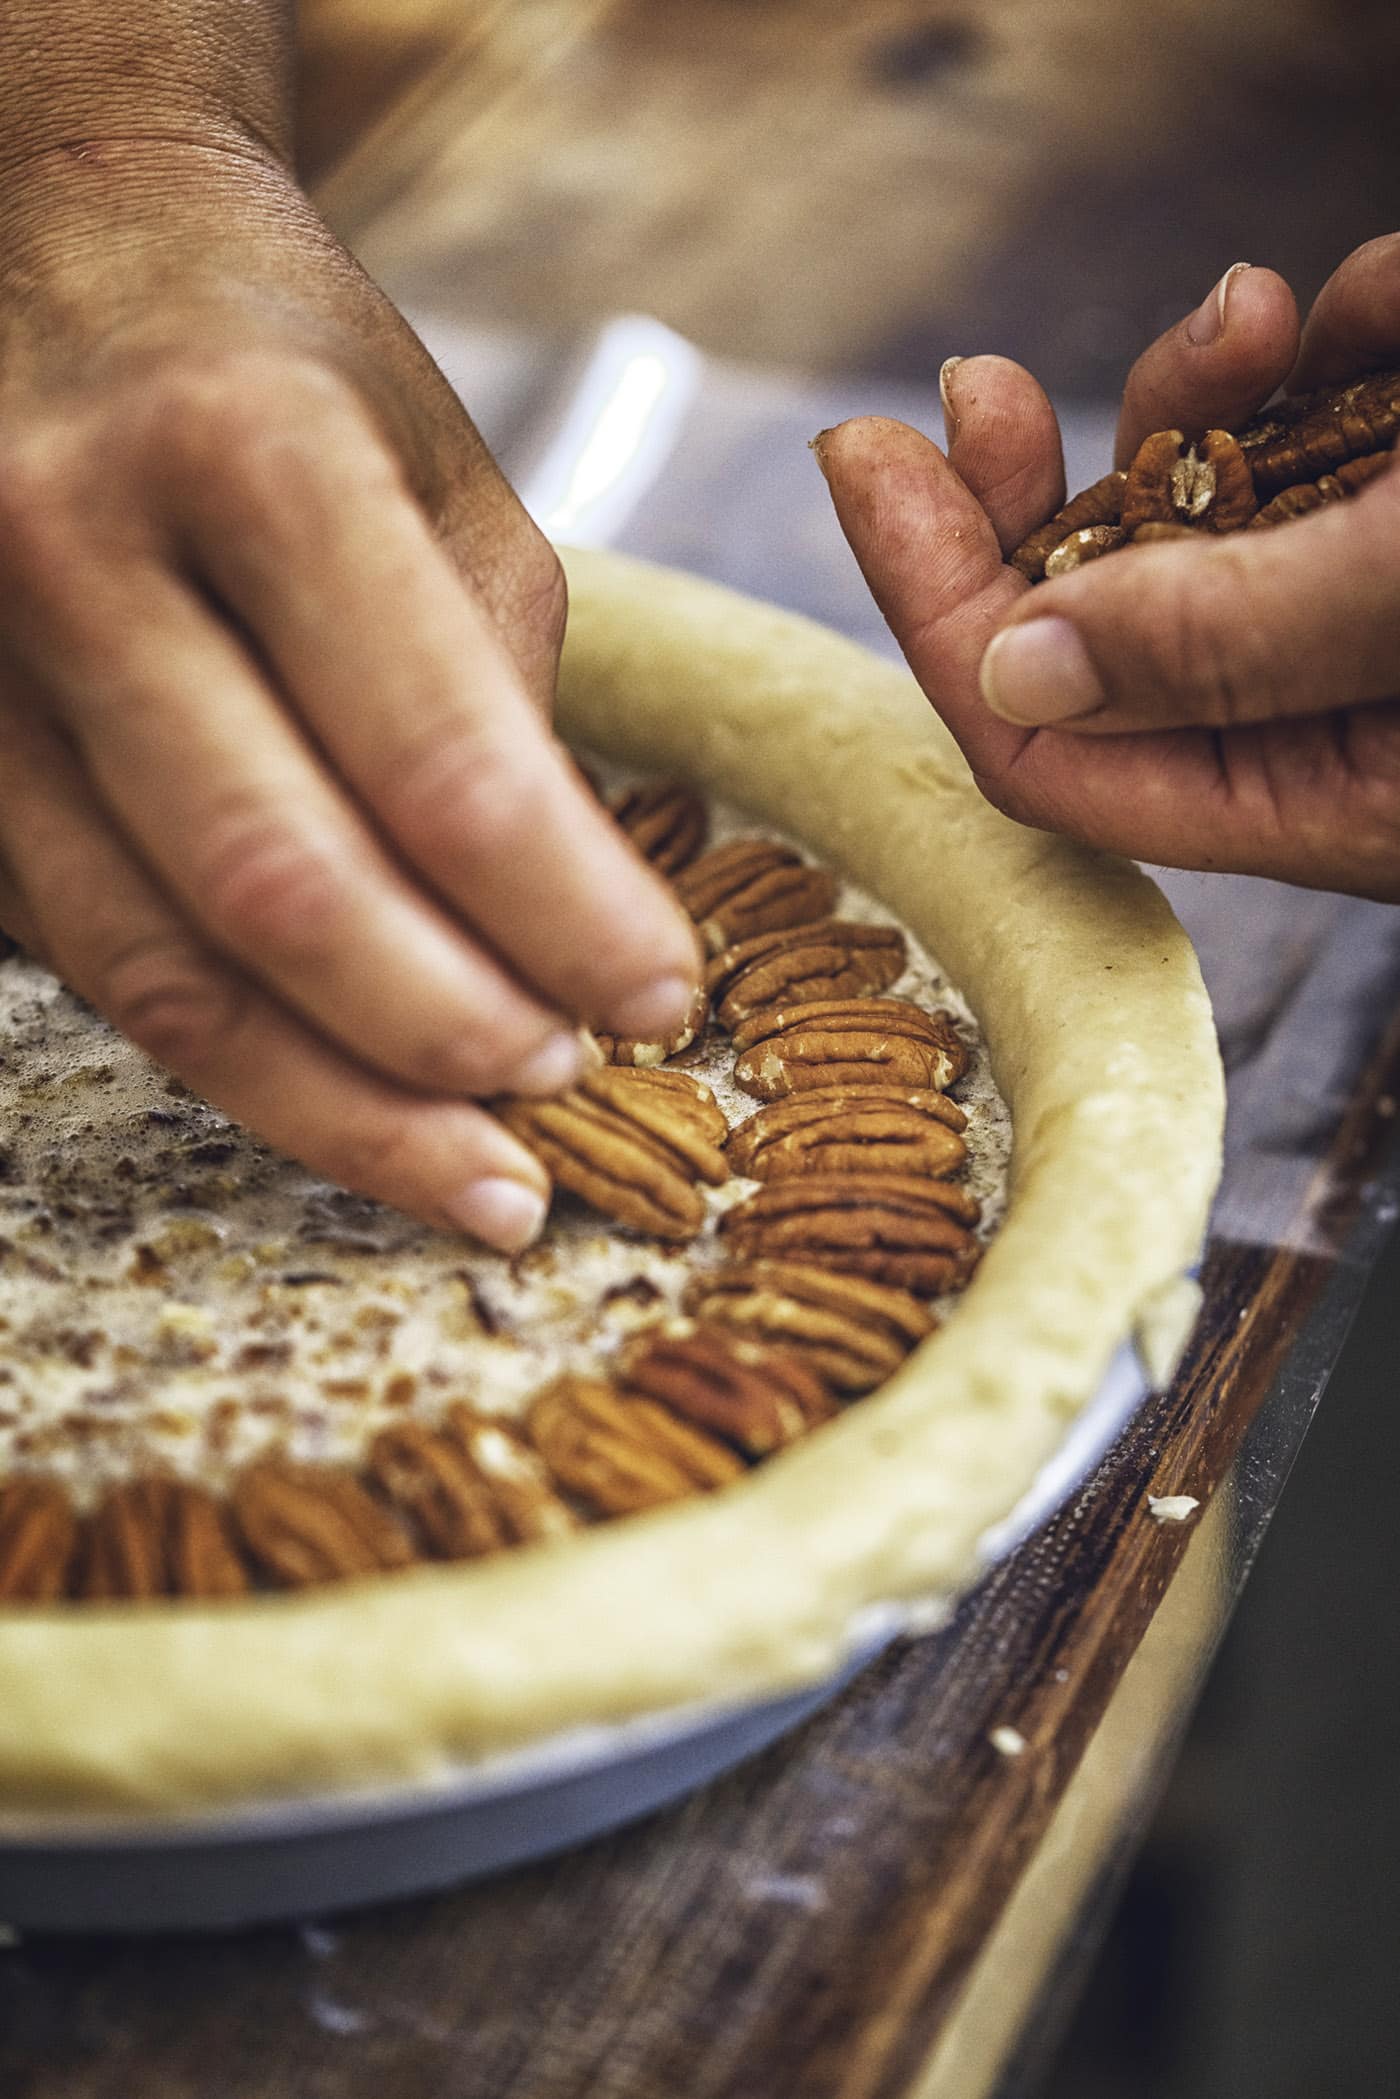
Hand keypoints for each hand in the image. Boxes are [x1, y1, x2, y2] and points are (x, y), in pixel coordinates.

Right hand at [0, 141, 700, 1247]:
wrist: (52, 244)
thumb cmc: (278, 365)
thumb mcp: (443, 477)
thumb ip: (500, 697)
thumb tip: (560, 933)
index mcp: (248, 451)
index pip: (435, 755)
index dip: (566, 914)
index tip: (661, 999)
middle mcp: (74, 551)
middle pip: (277, 888)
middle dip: (448, 1034)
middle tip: (564, 1095)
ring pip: (161, 967)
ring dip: (339, 1105)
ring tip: (478, 1174)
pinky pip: (97, 960)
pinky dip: (237, 1056)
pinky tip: (343, 1102)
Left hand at [816, 236, 1399, 901]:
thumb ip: (1229, 644)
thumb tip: (1019, 667)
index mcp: (1306, 795)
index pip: (1051, 750)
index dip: (940, 614)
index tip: (866, 469)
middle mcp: (1313, 713)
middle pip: (1092, 627)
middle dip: (1024, 495)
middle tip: (971, 386)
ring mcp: (1354, 607)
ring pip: (1197, 502)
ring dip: (1198, 389)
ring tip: (1257, 314)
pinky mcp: (1399, 502)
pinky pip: (1314, 418)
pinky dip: (1329, 344)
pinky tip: (1384, 312)